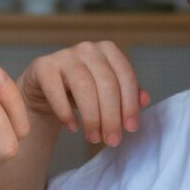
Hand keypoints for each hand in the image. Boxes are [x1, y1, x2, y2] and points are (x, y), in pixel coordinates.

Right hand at [21, 41, 151, 146]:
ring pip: (84, 87)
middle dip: (111, 117)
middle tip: (112, 141)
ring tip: (93, 138)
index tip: (130, 128)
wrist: (44, 89)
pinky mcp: (43, 67)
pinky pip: (57, 92)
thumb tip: (145, 99)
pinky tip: (73, 128)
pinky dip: (66, 113)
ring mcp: (64, 55)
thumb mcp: (106, 92)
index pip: (125, 77)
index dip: (130, 104)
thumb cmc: (81, 91)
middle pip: (107, 84)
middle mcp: (87, 48)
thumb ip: (127, 95)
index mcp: (108, 50)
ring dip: (91, 118)